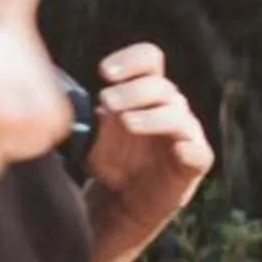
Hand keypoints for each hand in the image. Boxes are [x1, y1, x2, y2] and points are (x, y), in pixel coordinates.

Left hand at [85, 42, 212, 254]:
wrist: (125, 201)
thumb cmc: (112, 160)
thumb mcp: (92, 135)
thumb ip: (85, 114)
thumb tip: (62, 96)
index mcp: (148, 92)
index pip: (150, 59)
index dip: (130, 60)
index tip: (104, 73)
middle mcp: (171, 106)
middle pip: (160, 86)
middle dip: (131, 90)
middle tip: (106, 100)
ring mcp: (186, 133)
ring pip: (177, 115)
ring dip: (151, 116)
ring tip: (127, 122)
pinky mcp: (195, 162)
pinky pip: (198, 152)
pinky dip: (189, 148)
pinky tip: (176, 149)